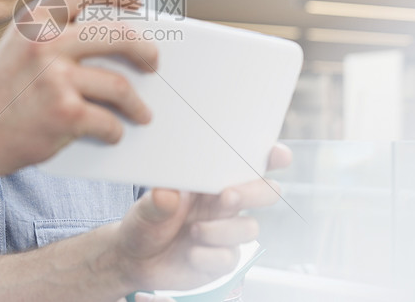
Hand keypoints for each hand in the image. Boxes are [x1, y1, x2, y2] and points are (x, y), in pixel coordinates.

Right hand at [0, 0, 158, 175]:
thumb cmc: (4, 91)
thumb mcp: (21, 46)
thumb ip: (58, 33)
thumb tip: (121, 36)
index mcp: (37, 19)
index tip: (138, 2)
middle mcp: (45, 42)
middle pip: (120, 36)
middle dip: (146, 51)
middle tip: (153, 62)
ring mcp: (54, 78)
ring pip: (120, 86)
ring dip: (136, 104)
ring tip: (141, 112)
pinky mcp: (63, 113)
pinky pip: (108, 122)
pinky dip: (114, 131)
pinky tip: (112, 133)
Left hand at [111, 143, 291, 293]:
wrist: (136, 258)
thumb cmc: (145, 222)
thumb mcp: (144, 207)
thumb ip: (157, 201)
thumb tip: (167, 194)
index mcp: (211, 179)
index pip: (247, 164)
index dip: (270, 157)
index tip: (278, 155)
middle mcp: (225, 203)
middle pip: (266, 193)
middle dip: (254, 194)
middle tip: (227, 196)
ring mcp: (227, 231)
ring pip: (249, 228)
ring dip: (221, 230)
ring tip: (192, 231)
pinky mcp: (223, 259)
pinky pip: (231, 257)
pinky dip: (209, 256)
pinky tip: (190, 254)